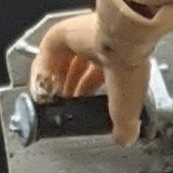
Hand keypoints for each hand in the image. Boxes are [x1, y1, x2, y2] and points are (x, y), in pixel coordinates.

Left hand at [30, 11, 151, 145]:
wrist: (123, 41)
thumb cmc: (131, 67)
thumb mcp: (128, 105)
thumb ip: (125, 124)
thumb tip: (125, 139)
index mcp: (118, 57)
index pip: (96, 75)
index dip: (86, 92)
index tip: (81, 106)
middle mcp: (98, 44)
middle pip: (76, 68)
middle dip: (69, 88)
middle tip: (66, 104)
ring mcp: (78, 37)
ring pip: (60, 60)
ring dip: (55, 82)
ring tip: (53, 99)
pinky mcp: (61, 33)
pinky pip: (44, 54)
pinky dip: (41, 73)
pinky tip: (43, 88)